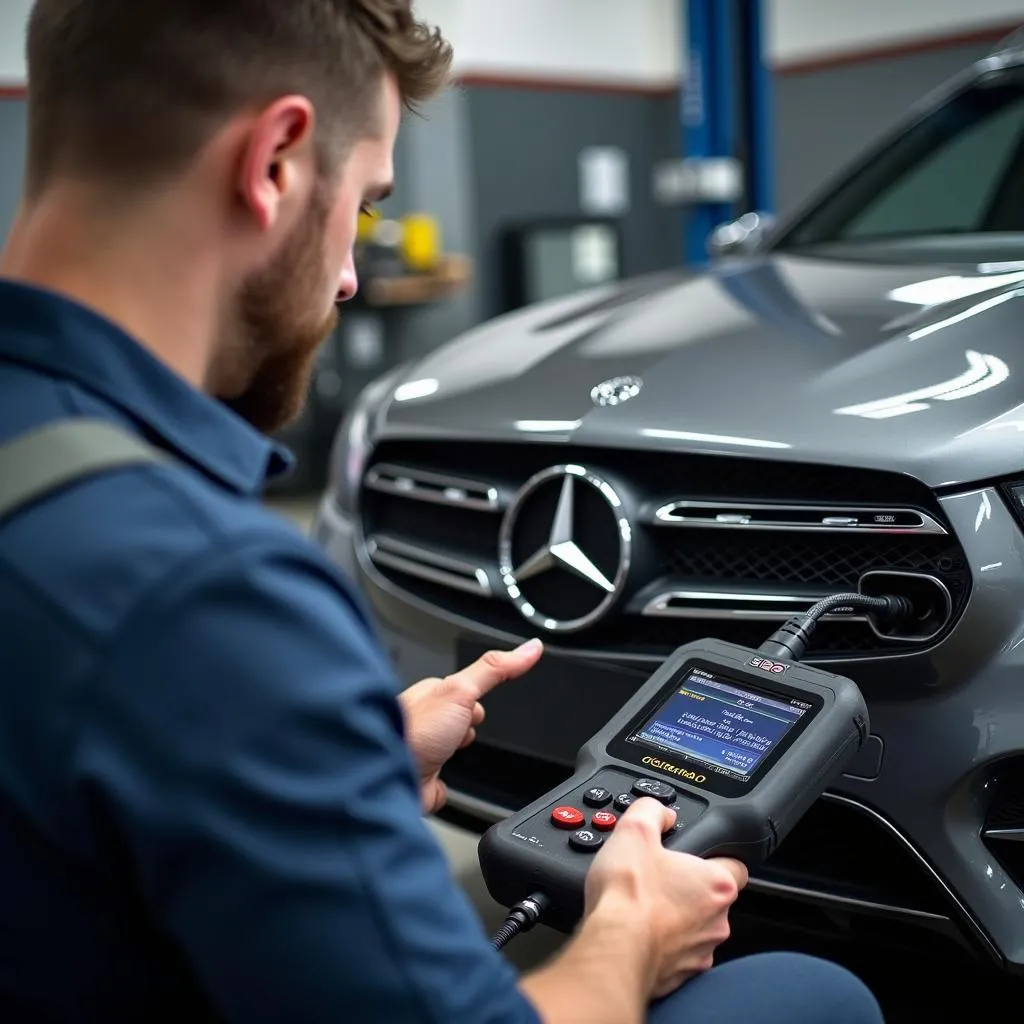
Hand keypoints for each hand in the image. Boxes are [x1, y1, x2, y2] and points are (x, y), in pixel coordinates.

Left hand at [398, 639, 542, 813]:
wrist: (384, 778)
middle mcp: (423, 723)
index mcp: (430, 696)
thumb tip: (530, 647)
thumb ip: (495, 669)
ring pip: (448, 751)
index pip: (461, 691)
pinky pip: (442, 783)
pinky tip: (444, 780)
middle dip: (466, 728)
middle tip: (463, 730)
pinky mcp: (421, 781)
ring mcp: (421, 752)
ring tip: (452, 753)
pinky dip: (446, 785)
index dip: (474, 699)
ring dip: (455, 755)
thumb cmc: (414, 732)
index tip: (481, 701)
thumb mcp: (461, 690)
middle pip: (457, 721)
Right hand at [583, 797, 747, 998]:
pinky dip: (661, 944)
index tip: (693, 855)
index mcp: (717, 884)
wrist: (613, 949)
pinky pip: (676, 955)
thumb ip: (652, 811)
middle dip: (688, 889)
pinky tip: (637, 931)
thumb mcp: (634, 830)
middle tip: (658, 878)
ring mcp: (700, 952)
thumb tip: (659, 811)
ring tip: (643, 905)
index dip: (714, 856)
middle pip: (712, 898)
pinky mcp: (680, 977)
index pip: (736, 865)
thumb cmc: (629, 896)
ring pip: (695, 929)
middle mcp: (717, 922)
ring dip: (675, 918)